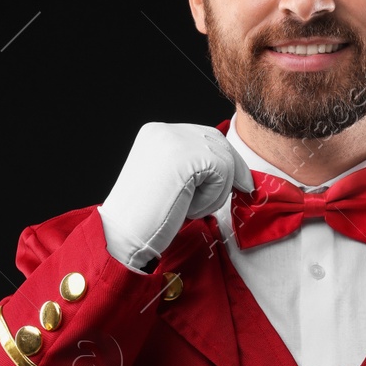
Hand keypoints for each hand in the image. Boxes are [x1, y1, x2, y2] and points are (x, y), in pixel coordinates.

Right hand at [99, 123, 254, 271]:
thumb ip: (192, 166)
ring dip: (216, 191)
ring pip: (223, 159)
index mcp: (156, 134)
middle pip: (218, 142)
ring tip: (188, 207)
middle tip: (243, 190)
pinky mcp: (186, 157)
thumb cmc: (146, 218)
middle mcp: (164, 131)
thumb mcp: (170, 180)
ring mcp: (174, 140)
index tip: (241, 180)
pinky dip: (211, 197)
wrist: (123, 235)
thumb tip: (229, 166)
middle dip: (232, 171)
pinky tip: (188, 208)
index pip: (204, 136)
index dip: (225, 160)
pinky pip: (222, 173)